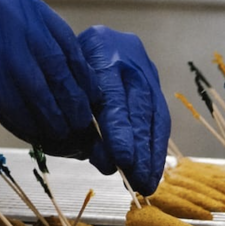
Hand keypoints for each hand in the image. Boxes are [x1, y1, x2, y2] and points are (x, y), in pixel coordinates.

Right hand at [0, 0, 96, 155]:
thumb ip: (18, 44)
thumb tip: (62, 86)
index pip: (63, 38)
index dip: (78, 76)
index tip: (86, 103)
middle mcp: (5, 6)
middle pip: (58, 65)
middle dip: (72, 104)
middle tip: (80, 131)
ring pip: (41, 89)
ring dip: (54, 121)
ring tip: (61, 140)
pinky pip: (17, 105)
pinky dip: (29, 127)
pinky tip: (32, 137)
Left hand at [78, 24, 169, 194]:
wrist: (81, 44)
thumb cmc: (65, 71)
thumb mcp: (65, 92)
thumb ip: (81, 126)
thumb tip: (106, 163)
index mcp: (98, 47)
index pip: (112, 93)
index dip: (120, 129)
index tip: (122, 159)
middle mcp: (125, 52)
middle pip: (138, 103)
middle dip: (139, 146)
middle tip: (138, 178)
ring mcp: (141, 63)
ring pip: (153, 110)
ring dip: (152, 151)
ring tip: (148, 181)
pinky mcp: (152, 77)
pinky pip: (159, 114)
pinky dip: (156, 145)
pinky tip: (153, 169)